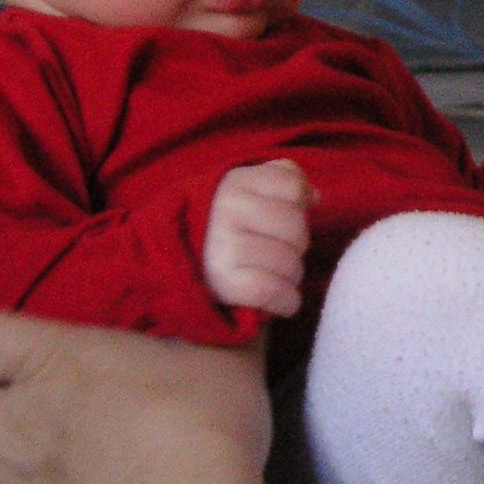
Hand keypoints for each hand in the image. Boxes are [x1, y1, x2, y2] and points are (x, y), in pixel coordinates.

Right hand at [203, 158, 313, 317]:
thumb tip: (315, 197)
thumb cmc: (218, 226)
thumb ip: (280, 183)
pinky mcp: (224, 282)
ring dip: (291, 277)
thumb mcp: (242, 192)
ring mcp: (225, 246)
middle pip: (297, 228)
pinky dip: (287, 301)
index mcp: (234, 182)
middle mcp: (228, 210)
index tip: (282, 217)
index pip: (292, 186)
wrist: (168, 265)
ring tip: (273, 276)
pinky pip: (274, 291)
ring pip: (290, 263)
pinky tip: (281, 300)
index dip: (297, 204)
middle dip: (296, 246)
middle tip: (277, 253)